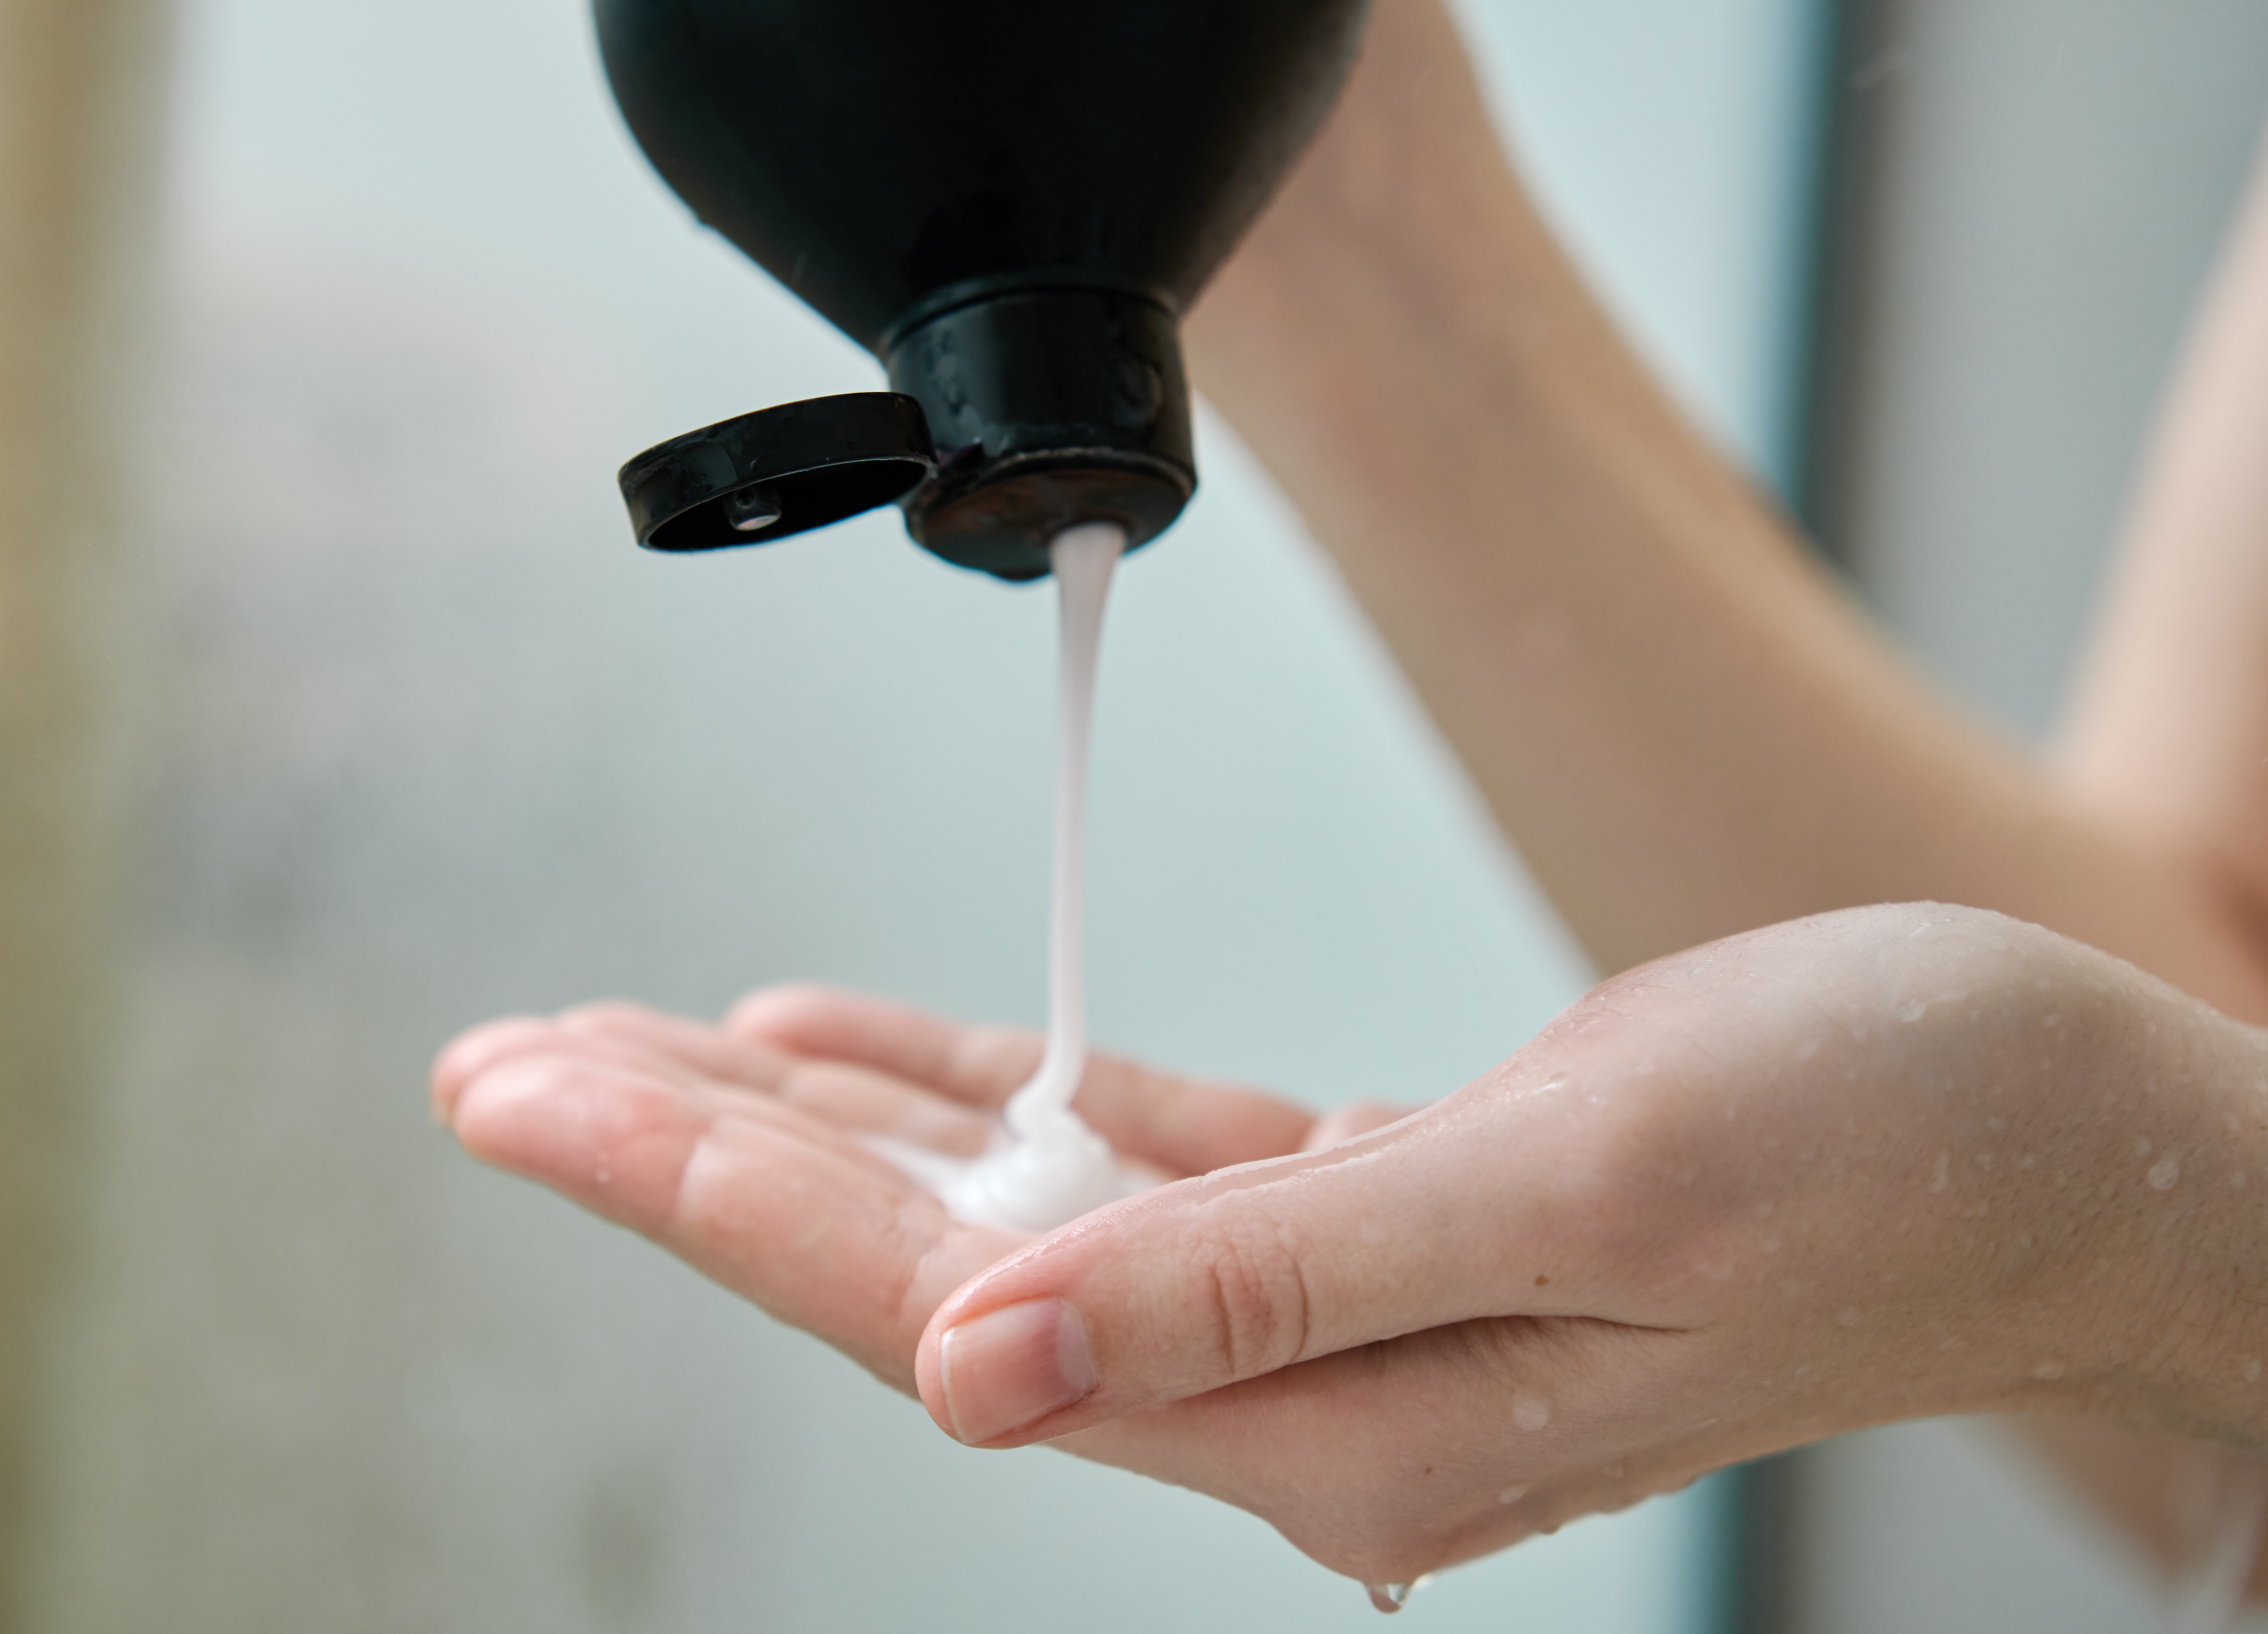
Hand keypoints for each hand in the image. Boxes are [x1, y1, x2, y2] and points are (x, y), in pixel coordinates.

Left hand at [433, 904, 2266, 1585]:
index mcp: (1331, 1428)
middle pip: (921, 1270)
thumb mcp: (1578, 1190)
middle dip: (692, 1162)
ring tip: (612, 1050)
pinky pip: (1114, 1156)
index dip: (713, 1197)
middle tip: (495, 1065)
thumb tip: (972, 1363)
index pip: (939, 1309)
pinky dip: (978, 1093)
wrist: (2063, 1130)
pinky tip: (844, 1048)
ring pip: (992, 1208)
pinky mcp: (1368, 1211)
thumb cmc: (1886, 1141)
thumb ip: (1263, 1285)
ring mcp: (1322, 1308)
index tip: (532, 1095)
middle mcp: (1297, 1395)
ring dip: (805, 1123)